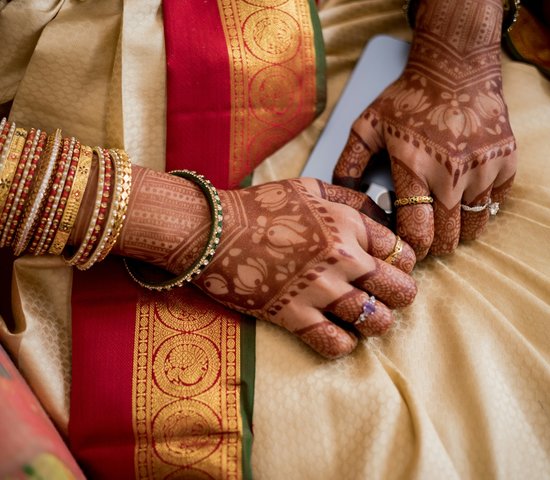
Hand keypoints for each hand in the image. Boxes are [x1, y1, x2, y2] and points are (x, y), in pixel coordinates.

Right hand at [192, 178, 416, 358]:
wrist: (212, 230)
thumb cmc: (259, 206)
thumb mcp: (309, 189)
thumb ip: (348, 198)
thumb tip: (378, 213)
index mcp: (347, 225)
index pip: (402, 252)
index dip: (403, 263)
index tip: (392, 269)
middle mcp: (341, 259)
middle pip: (400, 289)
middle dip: (399, 295)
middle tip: (385, 296)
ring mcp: (318, 290)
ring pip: (376, 321)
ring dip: (375, 322)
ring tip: (362, 317)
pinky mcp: (292, 316)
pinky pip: (335, 343)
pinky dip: (343, 344)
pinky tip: (337, 333)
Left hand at [333, 0, 516, 259]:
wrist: (455, 66)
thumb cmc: (407, 97)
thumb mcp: (368, 125)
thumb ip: (350, 162)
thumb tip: (344, 195)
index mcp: (415, 170)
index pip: (417, 232)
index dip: (411, 248)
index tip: (406, 247)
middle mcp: (452, 176)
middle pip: (447, 238)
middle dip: (434, 245)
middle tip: (425, 236)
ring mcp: (483, 170)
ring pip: (474, 226)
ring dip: (458, 230)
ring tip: (444, 220)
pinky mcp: (505, 162)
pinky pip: (495, 202)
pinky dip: (481, 205)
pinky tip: (465, 195)